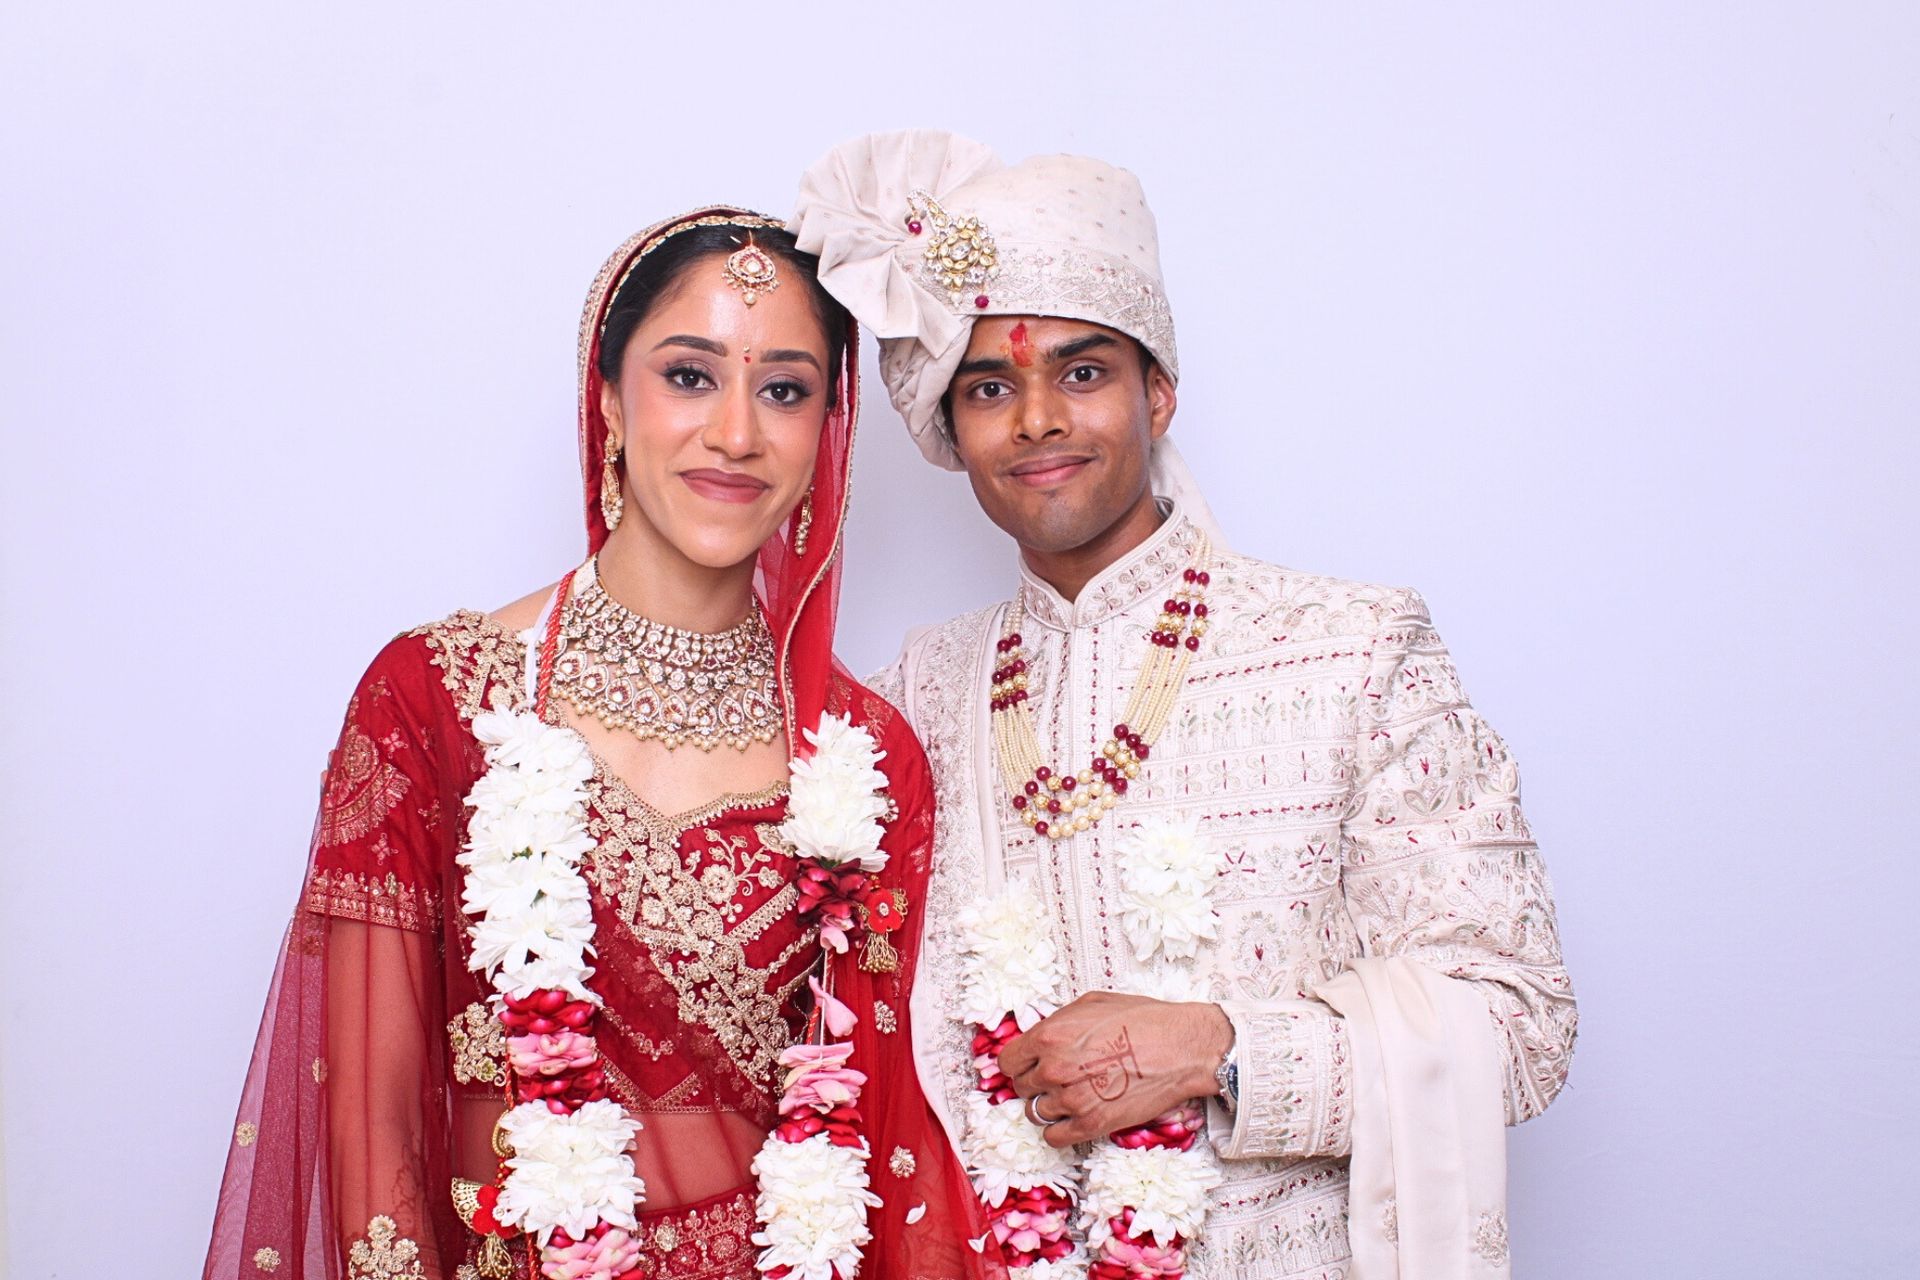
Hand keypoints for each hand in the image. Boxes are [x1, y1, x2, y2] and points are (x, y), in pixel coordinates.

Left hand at [998, 991, 1231, 1147]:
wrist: (1181, 1047)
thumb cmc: (1143, 1020)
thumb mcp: (1093, 1003)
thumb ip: (1059, 1022)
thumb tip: (1040, 1037)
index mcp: (1050, 1036)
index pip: (1008, 1061)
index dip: (1020, 1063)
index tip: (1030, 1065)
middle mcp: (1054, 1068)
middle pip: (1022, 1088)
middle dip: (1037, 1083)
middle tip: (1060, 1078)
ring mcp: (1072, 1099)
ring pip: (1037, 1113)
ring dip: (1050, 1106)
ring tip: (1072, 1096)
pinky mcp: (1092, 1124)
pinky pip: (1053, 1138)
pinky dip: (1059, 1130)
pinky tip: (1074, 1118)